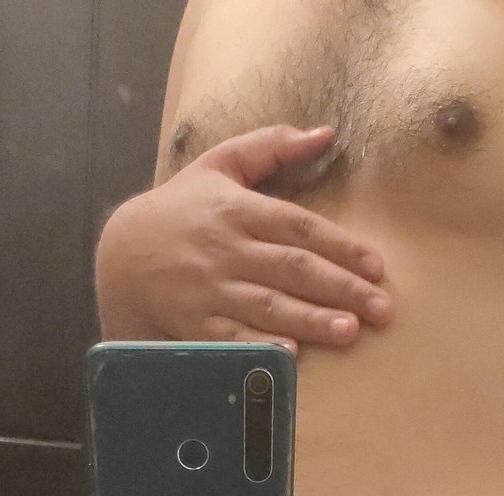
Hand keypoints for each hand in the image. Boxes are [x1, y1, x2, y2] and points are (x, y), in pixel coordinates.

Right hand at [94, 122, 393, 351]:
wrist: (123, 254)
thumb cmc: (182, 208)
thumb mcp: (221, 164)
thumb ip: (272, 146)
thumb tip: (326, 133)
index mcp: (238, 209)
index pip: (299, 227)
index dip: (341, 246)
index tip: (376, 266)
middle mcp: (227, 249)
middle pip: (292, 269)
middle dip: (340, 289)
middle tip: (381, 310)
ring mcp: (211, 290)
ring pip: (269, 306)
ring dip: (311, 320)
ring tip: (350, 332)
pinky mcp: (196, 324)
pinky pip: (233, 338)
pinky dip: (261, 346)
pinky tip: (290, 355)